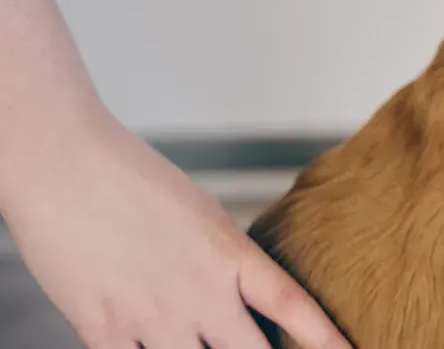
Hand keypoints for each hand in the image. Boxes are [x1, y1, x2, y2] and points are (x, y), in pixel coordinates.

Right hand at [2, 118, 348, 348]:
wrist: (66, 166)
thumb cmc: (133, 180)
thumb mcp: (202, 217)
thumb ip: (225, 264)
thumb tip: (241, 302)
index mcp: (231, 255)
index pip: (292, 306)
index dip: (324, 338)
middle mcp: (199, 292)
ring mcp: (152, 316)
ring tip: (207, 347)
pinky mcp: (105, 329)